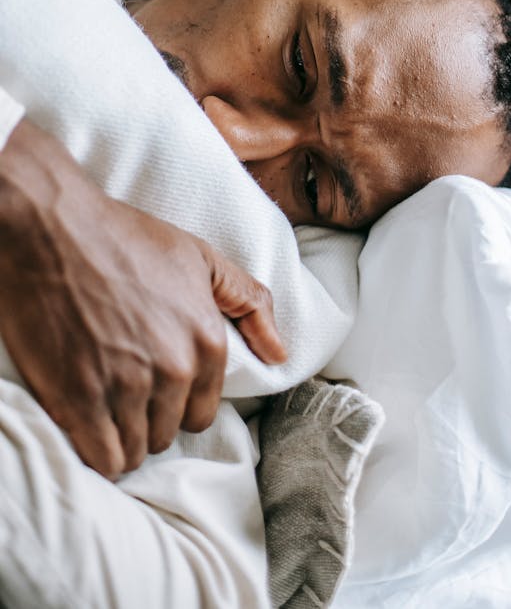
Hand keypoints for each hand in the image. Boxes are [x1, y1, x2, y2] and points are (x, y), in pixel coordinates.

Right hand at [0, 116, 285, 478]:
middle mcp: (174, 370)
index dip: (178, 403)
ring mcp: (126, 388)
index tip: (155, 387)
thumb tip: (280, 353)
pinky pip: (102, 459)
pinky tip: (85, 426)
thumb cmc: (126, 237)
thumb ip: (249, 301)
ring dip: (120, 437)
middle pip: (168, 432)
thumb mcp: (201, 257)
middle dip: (148, 419)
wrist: (53, 228)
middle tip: (123, 392)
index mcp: (206, 340)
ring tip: (102, 408)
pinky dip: (96, 452)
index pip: (203, 411)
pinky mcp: (79, 401)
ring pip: (135, 450)